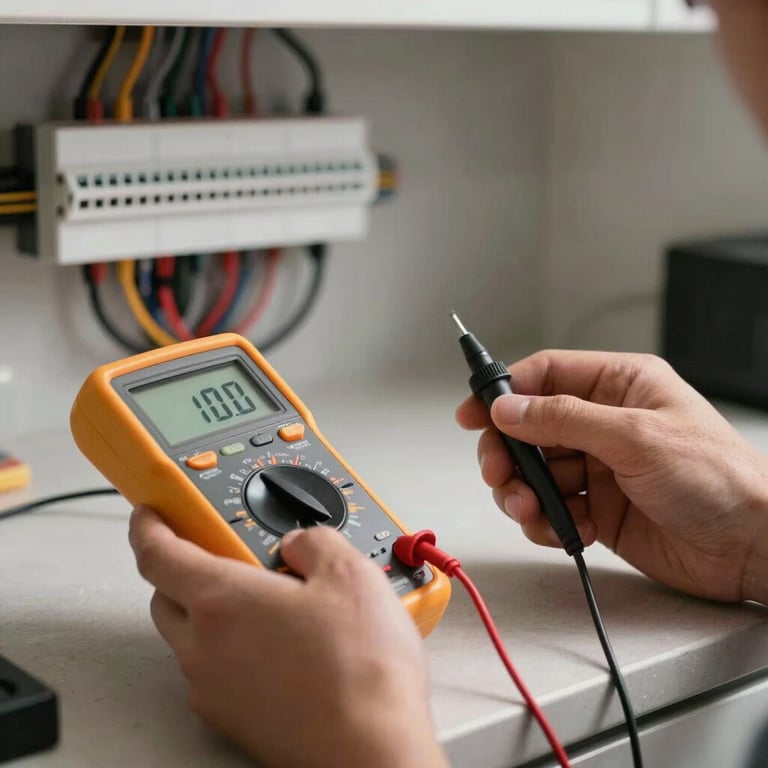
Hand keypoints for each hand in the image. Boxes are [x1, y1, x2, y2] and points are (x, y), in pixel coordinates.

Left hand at [128, 506, 447, 767]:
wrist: (371, 751)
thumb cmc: (359, 672)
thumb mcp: (350, 575)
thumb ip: (314, 542)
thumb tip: (301, 543)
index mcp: (221, 602)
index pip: (158, 553)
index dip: (149, 526)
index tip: (150, 515)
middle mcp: (204, 648)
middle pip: (167, 595)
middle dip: (186, 568)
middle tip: (227, 554)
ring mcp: (214, 690)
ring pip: (190, 636)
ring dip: (212, 612)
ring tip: (271, 603)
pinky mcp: (232, 720)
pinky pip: (215, 671)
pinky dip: (232, 649)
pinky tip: (282, 648)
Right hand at [456, 350, 767, 603]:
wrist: (752, 547)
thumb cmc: (719, 478)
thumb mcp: (636, 437)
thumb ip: (565, 419)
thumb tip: (509, 407)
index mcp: (619, 387)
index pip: (547, 375)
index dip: (505, 390)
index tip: (473, 412)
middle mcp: (604, 424)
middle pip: (530, 427)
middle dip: (507, 451)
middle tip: (497, 472)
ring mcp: (599, 467)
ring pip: (535, 471)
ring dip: (522, 492)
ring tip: (529, 509)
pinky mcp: (597, 508)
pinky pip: (551, 508)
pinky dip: (545, 521)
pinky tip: (565, 529)